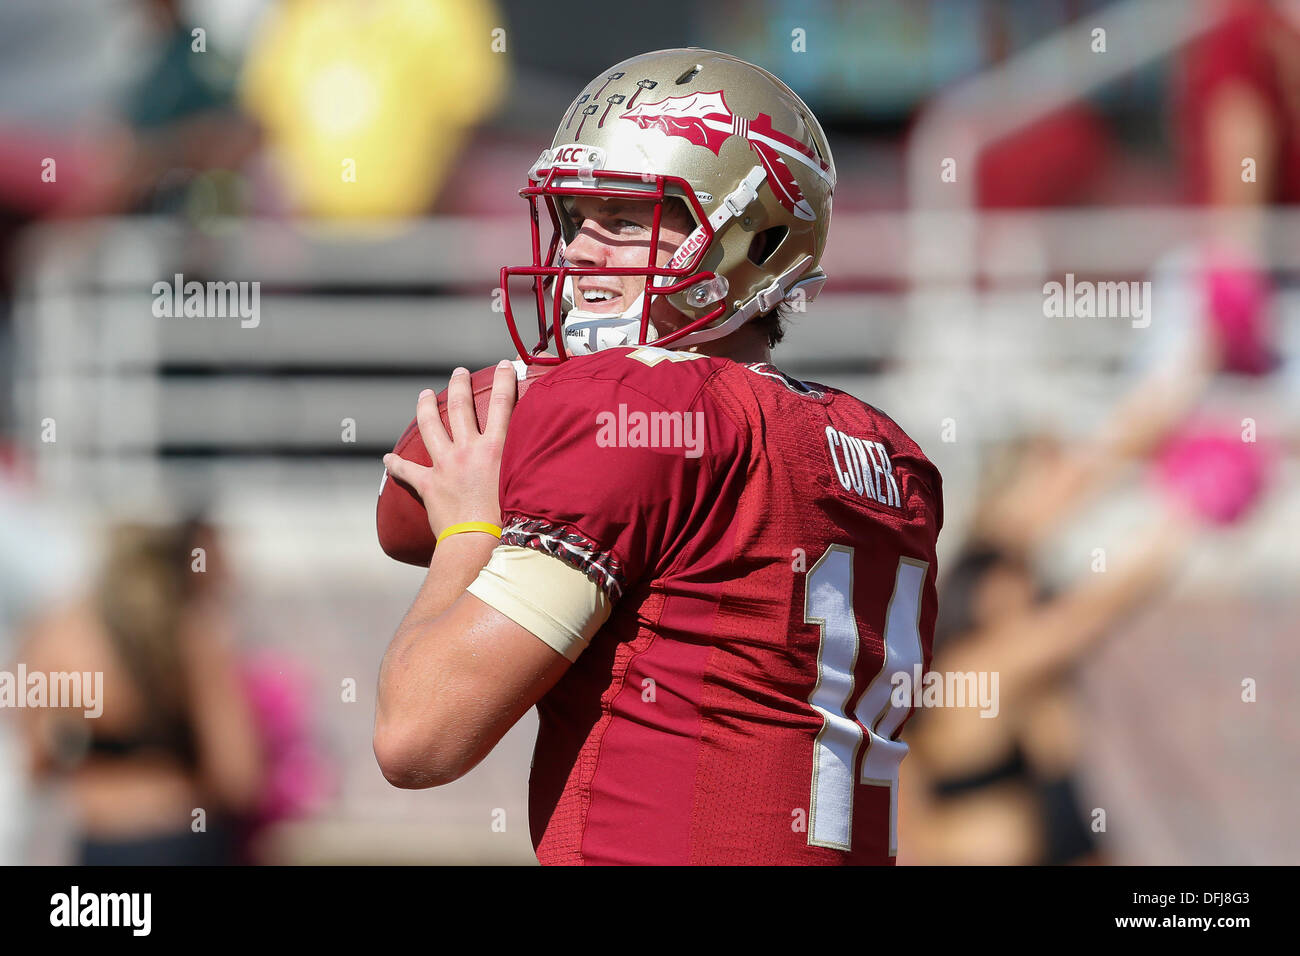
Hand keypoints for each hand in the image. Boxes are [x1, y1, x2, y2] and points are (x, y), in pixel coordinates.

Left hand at [382, 361, 516, 538]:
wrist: (478, 544)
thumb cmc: (510, 521)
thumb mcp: (527, 484)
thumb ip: (531, 464)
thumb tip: (550, 457)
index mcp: (496, 449)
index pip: (503, 404)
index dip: (505, 380)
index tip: (506, 365)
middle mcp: (468, 451)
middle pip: (460, 407)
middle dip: (459, 385)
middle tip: (458, 372)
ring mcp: (445, 465)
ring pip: (430, 427)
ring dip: (425, 407)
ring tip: (423, 394)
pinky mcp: (429, 485)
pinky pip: (408, 471)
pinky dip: (396, 465)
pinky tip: (387, 458)